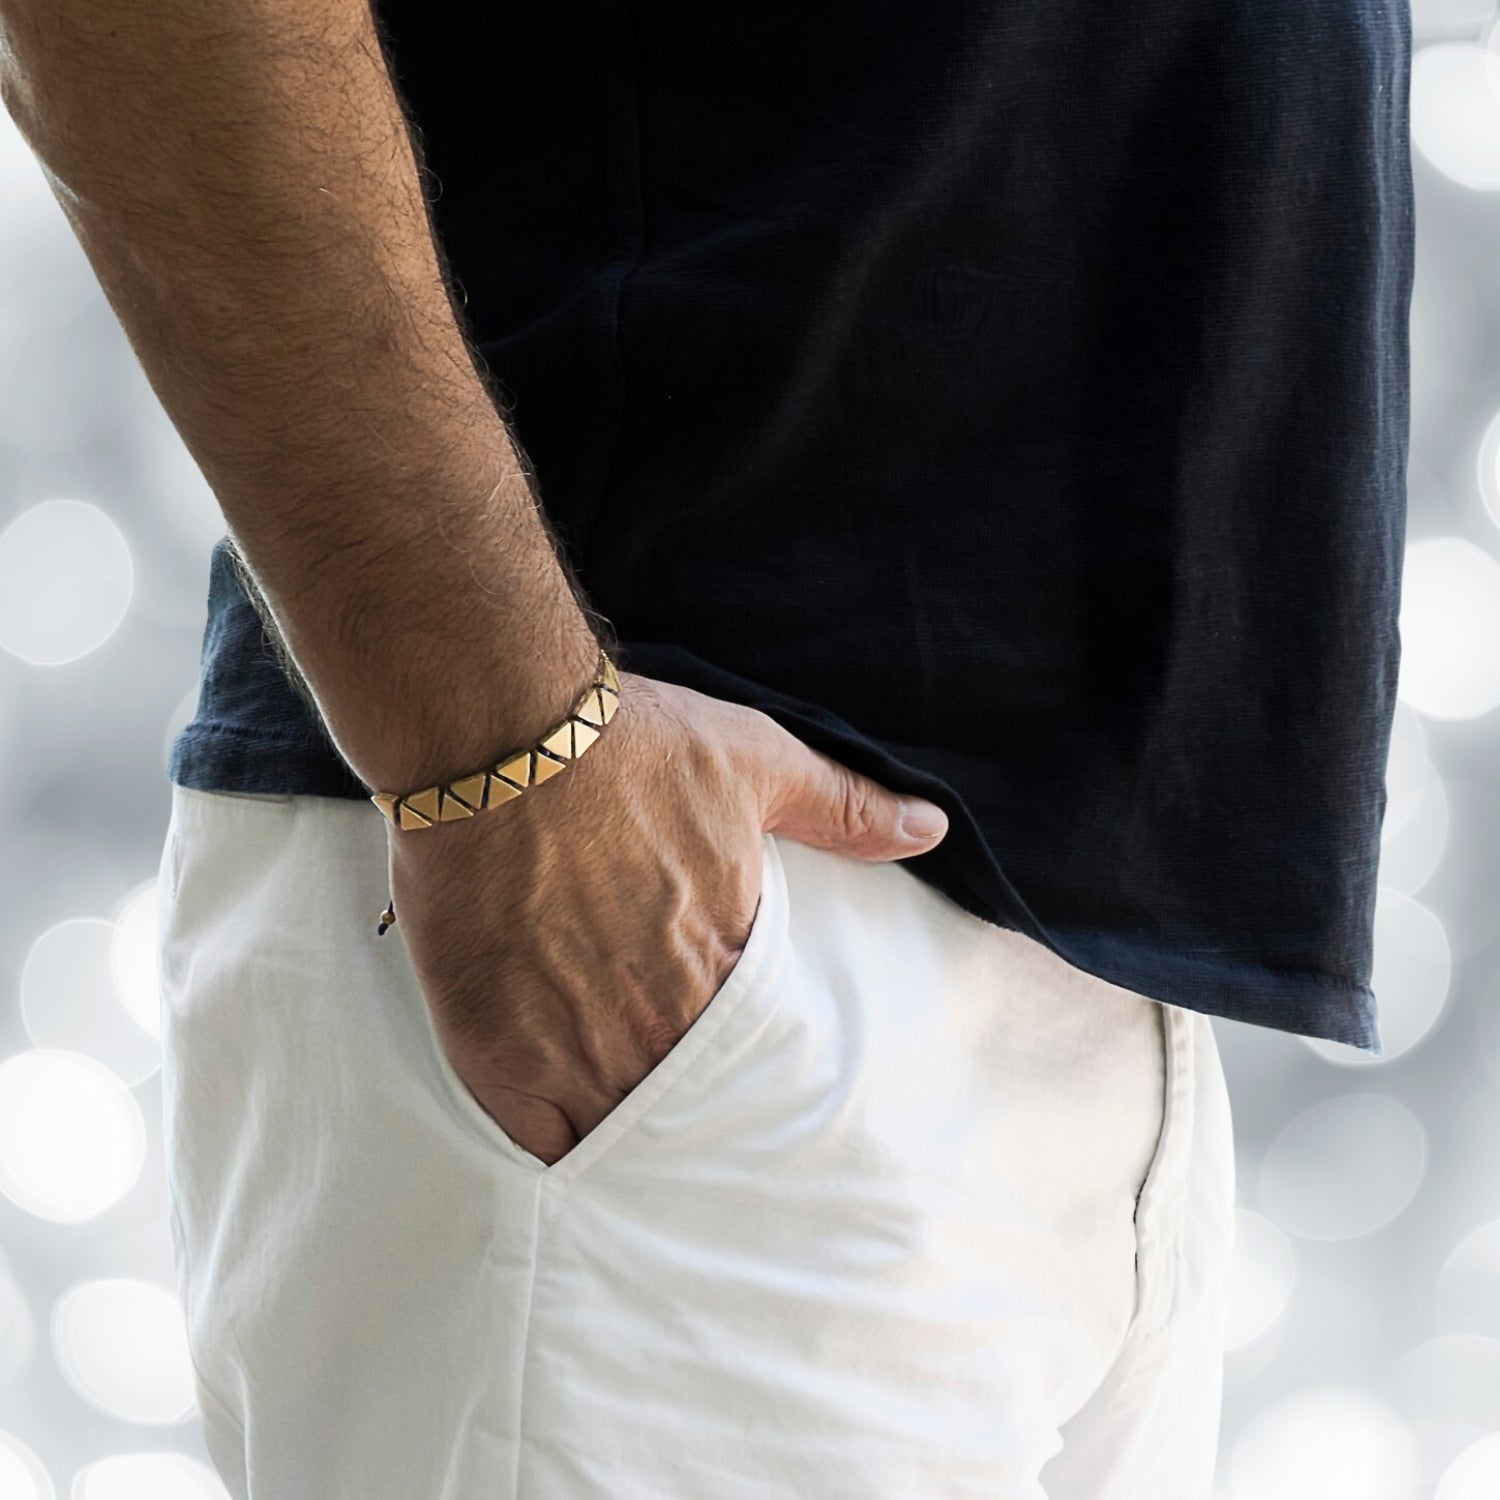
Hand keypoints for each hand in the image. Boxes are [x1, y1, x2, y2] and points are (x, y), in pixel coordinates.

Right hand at [386, 671, 949, 1165]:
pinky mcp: (498, 1055)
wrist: (501, 741)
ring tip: (639, 1134)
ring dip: (633, 1132)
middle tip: (692, 1113)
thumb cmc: (629, 749)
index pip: (761, 1058)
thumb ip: (843, 808)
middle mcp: (658, 1024)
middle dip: (696, 1109)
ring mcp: (575, 1049)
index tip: (747, 1072)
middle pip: (693, 1106)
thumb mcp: (755, 762)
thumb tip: (929, 829)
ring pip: (623, 1133)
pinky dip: (561, 1144)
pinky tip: (572, 1136)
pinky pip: (541, 1143)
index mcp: (725, 966)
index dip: (753, 1068)